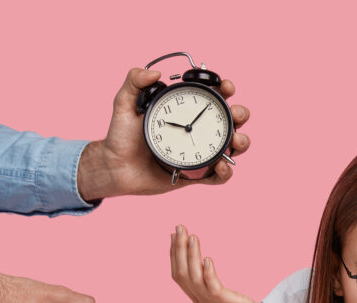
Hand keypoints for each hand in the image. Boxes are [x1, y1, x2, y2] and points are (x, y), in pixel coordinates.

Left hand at [76, 68, 251, 200]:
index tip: (225, 87)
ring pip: (232, 147)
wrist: (115, 168)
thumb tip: (154, 73)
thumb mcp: (124, 104)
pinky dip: (226, 172)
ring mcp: (200, 153)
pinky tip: (221, 166)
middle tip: (235, 115)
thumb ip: (134, 82)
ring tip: (235, 141)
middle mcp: (197, 131)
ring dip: (241, 142)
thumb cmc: (120, 137)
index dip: (225, 90)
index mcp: (185, 111)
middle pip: (230, 120)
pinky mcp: (197, 176)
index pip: (213, 97)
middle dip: (240, 114)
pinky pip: (219, 176)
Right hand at [170, 225, 291, 302]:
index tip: (175, 235)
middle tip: (179, 227)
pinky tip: (208, 258)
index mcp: (201, 300)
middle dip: (178, 249)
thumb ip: (215, 287)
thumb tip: (209, 270)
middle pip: (181, 274)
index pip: (180, 275)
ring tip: (192, 236)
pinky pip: (213, 288)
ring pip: (193, 278)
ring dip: (190, 255)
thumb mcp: (227, 300)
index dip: (175, 255)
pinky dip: (208, 272)